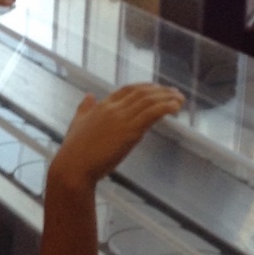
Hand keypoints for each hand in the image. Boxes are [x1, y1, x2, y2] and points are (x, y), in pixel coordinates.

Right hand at [49, 83, 184, 189]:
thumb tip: (89, 95)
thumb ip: (84, 108)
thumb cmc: (74, 151)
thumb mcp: (77, 123)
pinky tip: (175, 108)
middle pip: (142, 92)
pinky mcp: (129, 131)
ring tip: (180, 100)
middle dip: (161, 91)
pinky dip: (166, 107)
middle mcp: (113, 108)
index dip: (145, 87)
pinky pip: (152, 113)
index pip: (128, 89)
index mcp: (102, 106)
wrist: (74, 167)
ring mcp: (122, 118)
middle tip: (175, 93)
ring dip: (168, 98)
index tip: (158, 89)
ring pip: (149, 101)